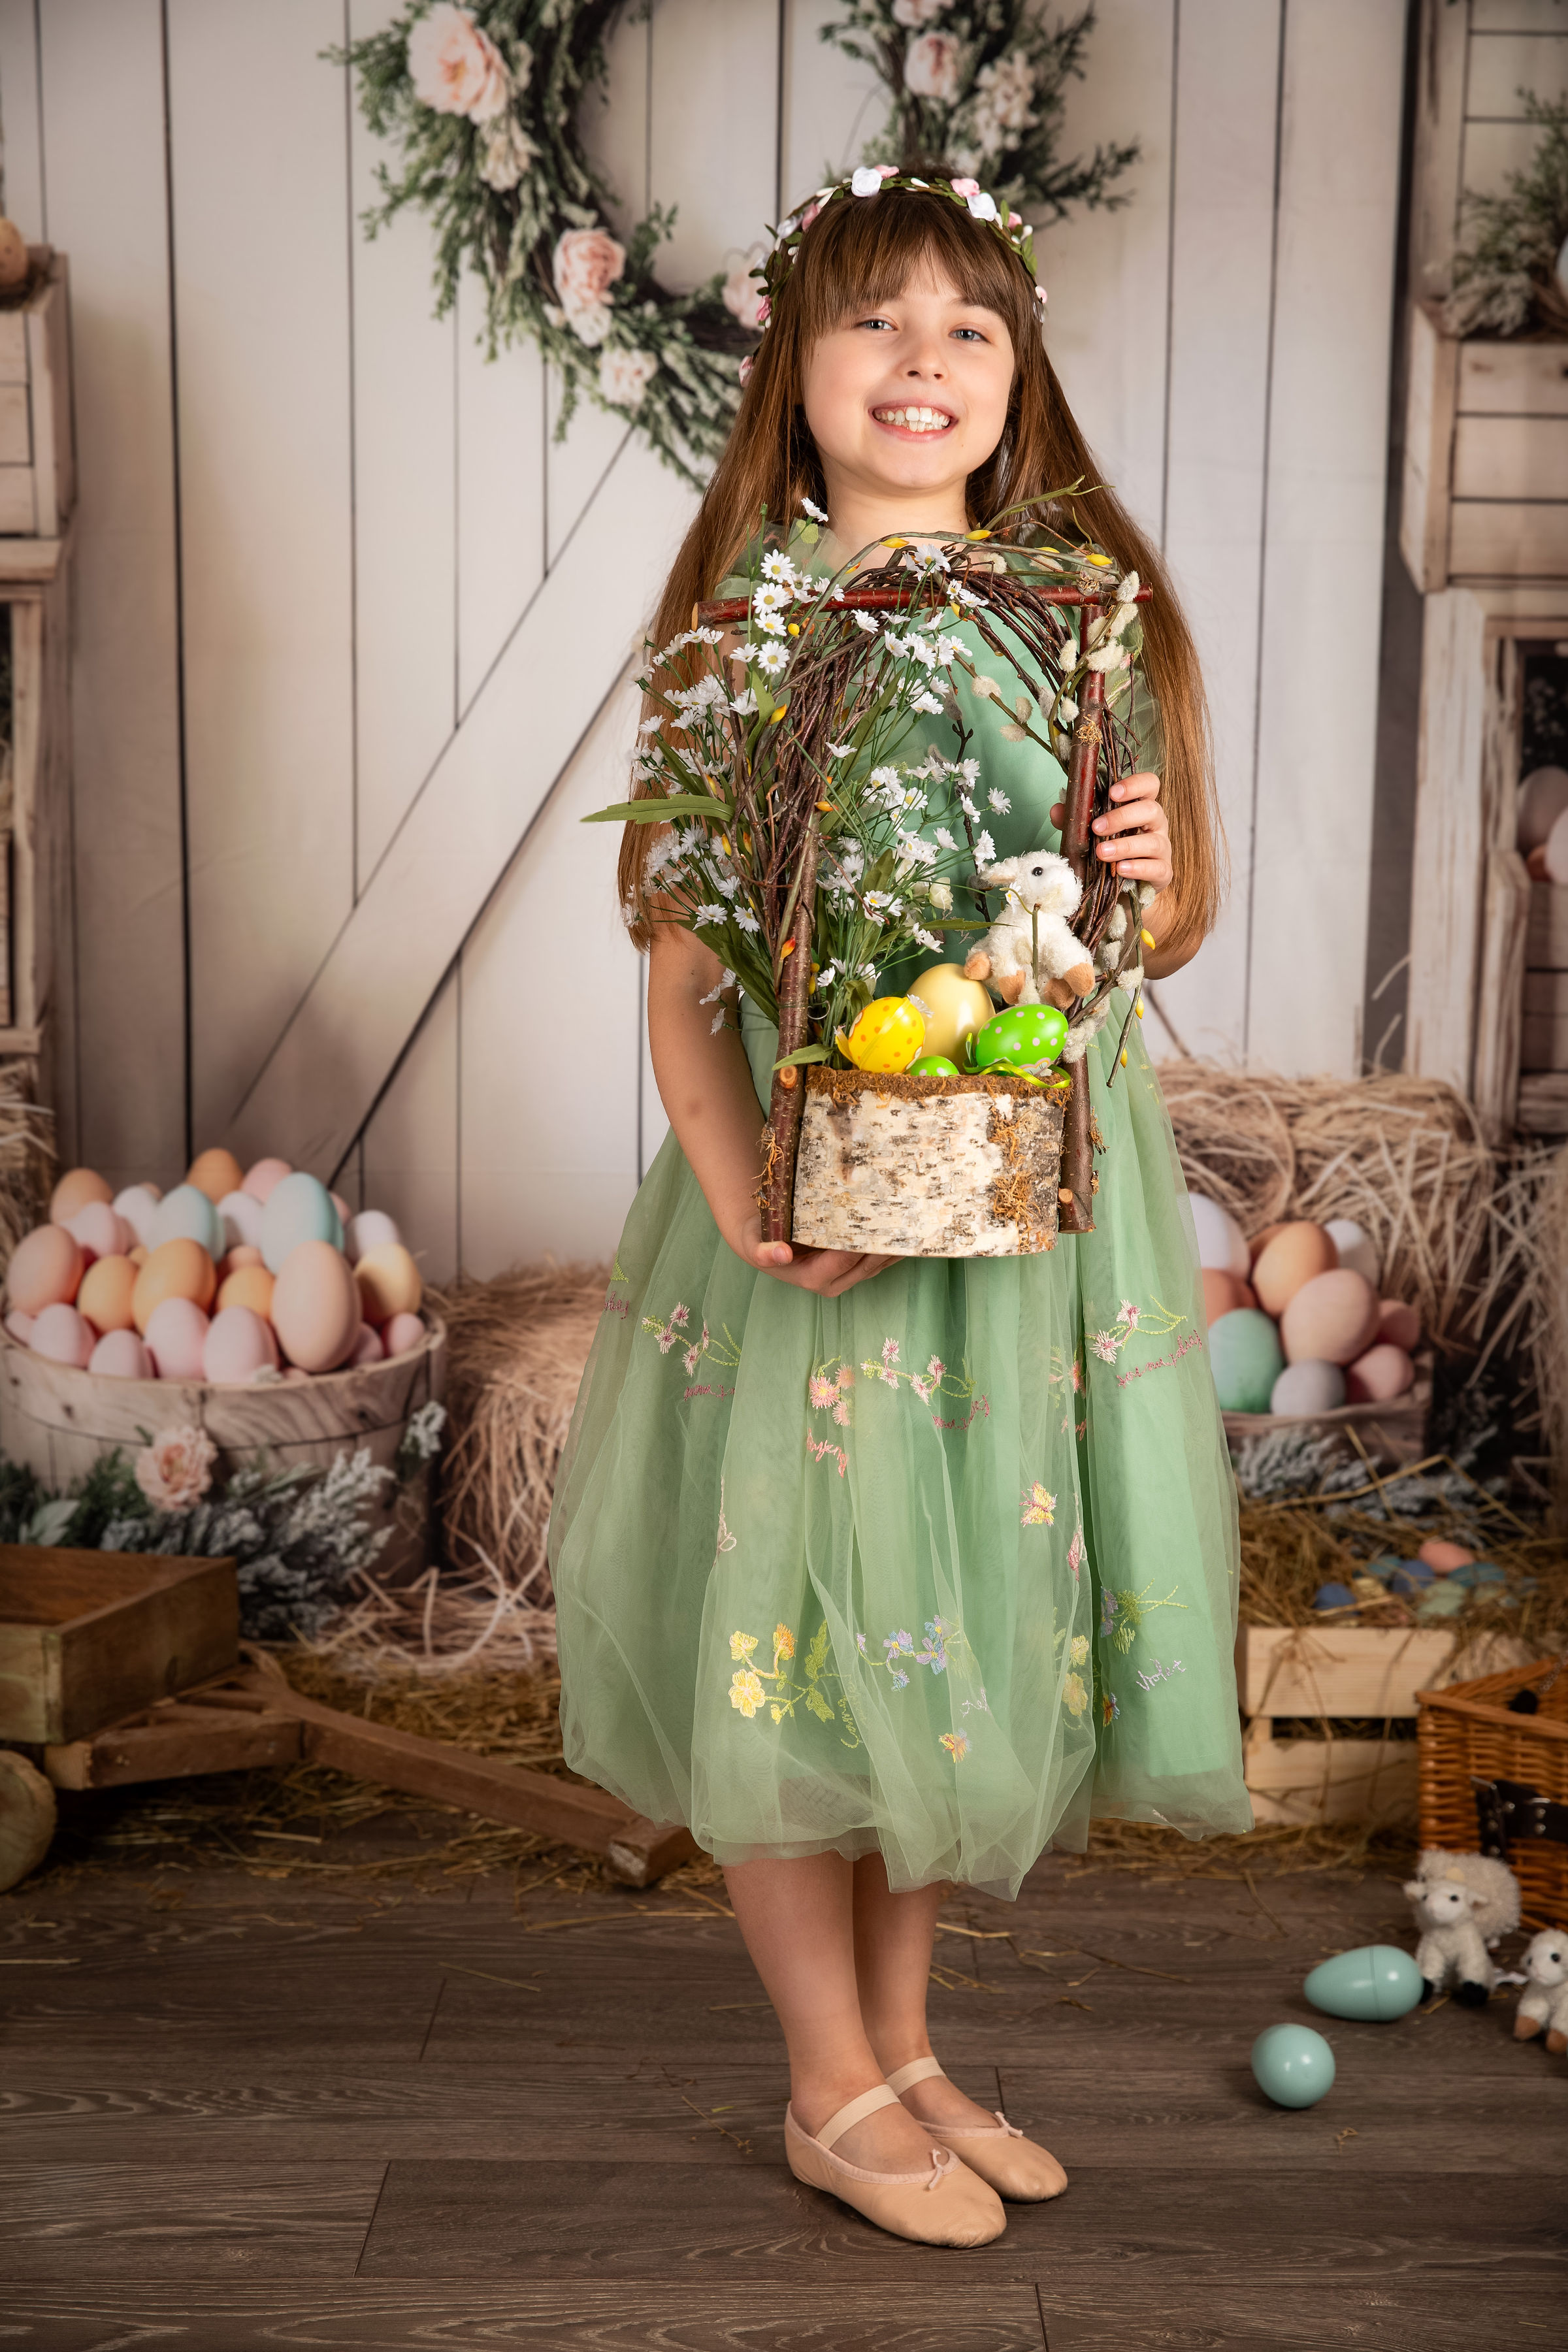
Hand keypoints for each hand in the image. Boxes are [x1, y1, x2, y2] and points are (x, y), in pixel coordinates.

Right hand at [735, 1215, 897, 1296]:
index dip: (860, 1244)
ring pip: (877, 1265)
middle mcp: (832, 1282)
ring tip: (914, 1225)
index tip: (876, 1223)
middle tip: (905, 1221)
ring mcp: (845, 1277)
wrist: (764, 1243)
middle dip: (886, 1246)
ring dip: (895, 1248)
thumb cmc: (760, 1239)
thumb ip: (763, 1251)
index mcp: (812, 1277)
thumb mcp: (754, 1243)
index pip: (843, 1260)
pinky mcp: (853, 1269)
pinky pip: (878, 1262)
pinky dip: (892, 1248)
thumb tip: (781, 1254)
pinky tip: (908, 1233)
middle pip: (867, 1264)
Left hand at [1050, 771, 1171, 891]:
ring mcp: (1162, 847)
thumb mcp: (1092, 832)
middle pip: (1151, 810)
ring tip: (1101, 852)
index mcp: (1141, 807)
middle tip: (1097, 828)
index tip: (1112, 792)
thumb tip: (1057, 810)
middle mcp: (1156, 824)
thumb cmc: (1112, 849)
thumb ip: (1077, 820)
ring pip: (1153, 841)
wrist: (1128, 885)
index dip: (1135, 784)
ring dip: (1125, 846)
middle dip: (1122, 817)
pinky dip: (1138, 868)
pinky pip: (1157, 868)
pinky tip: (1120, 870)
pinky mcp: (1163, 871)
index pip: (1149, 784)